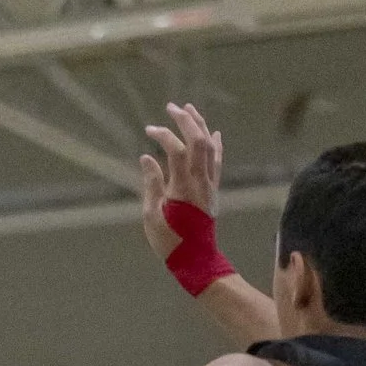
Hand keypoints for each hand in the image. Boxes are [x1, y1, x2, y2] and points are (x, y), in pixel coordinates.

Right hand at [141, 100, 223, 258]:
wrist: (195, 258)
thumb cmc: (169, 240)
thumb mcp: (152, 215)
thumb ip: (152, 183)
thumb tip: (147, 158)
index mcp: (182, 186)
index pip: (175, 150)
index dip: (163, 135)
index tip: (148, 131)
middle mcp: (200, 180)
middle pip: (197, 140)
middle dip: (185, 120)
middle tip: (171, 108)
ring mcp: (210, 183)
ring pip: (210, 146)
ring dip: (200, 125)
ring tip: (189, 110)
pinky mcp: (213, 189)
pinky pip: (217, 160)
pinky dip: (215, 144)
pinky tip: (213, 132)